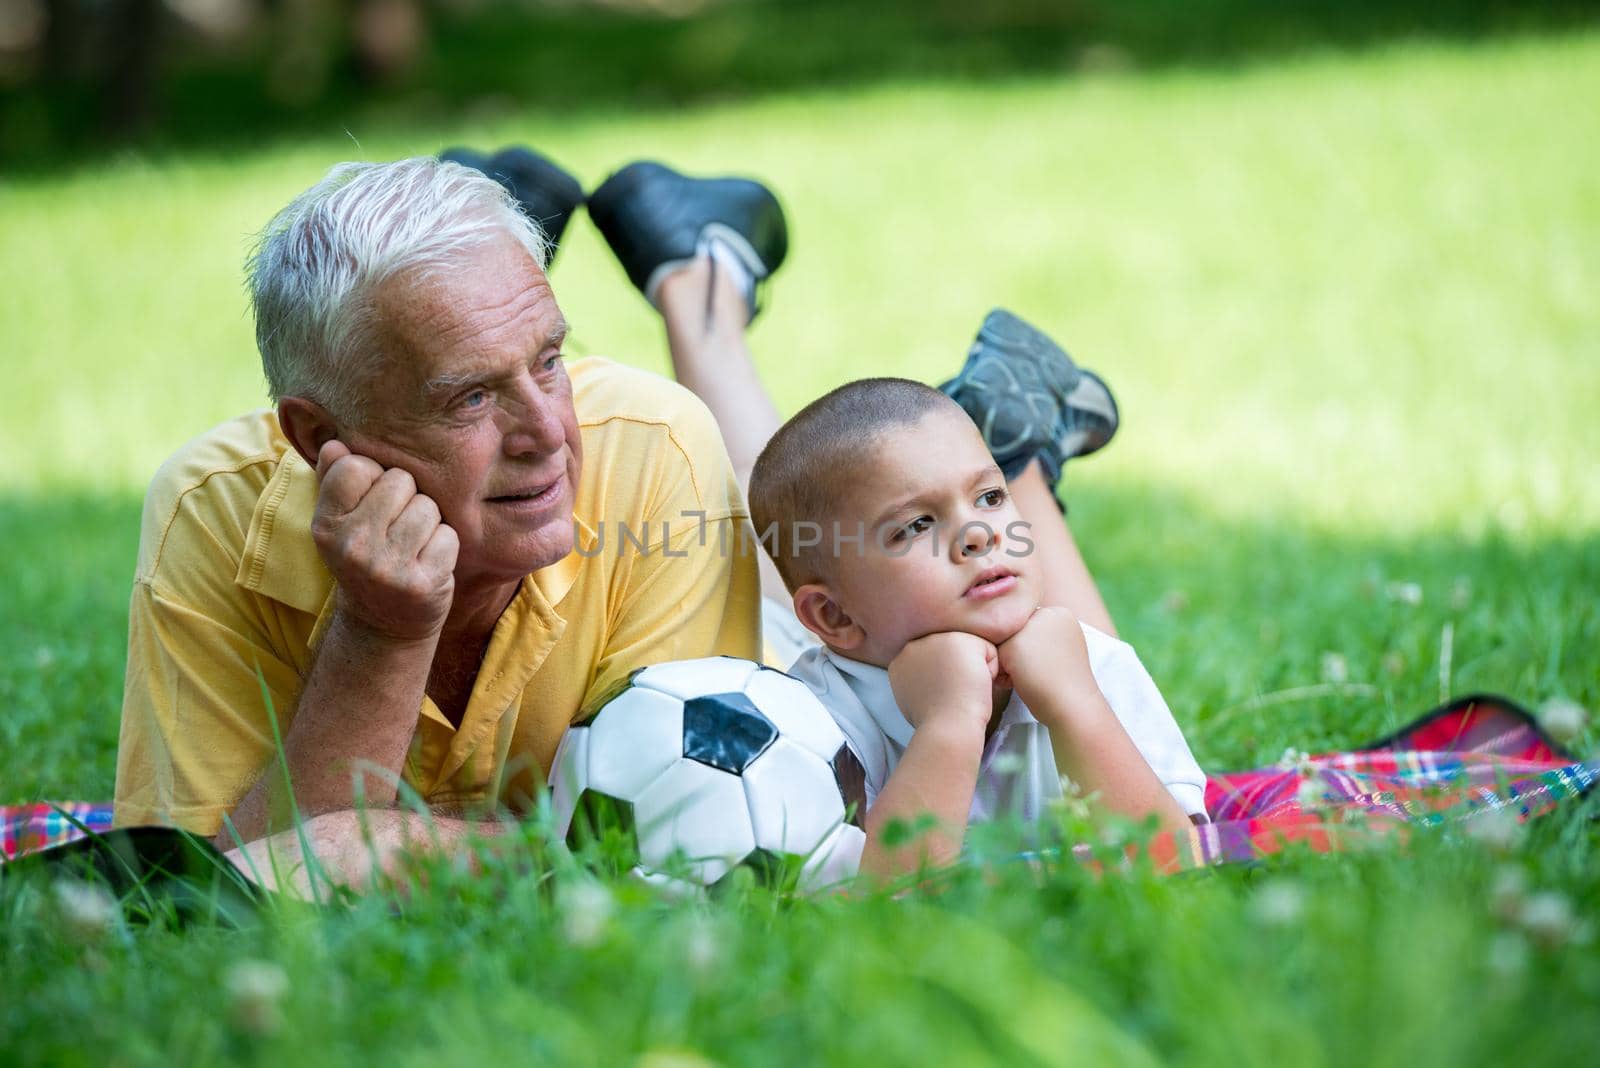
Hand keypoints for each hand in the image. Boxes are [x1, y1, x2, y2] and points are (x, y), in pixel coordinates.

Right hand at [310, 440, 458, 642]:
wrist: (383, 623)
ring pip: (427, 506)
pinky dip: (445, 545)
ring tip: (412, 546)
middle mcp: (352, 547)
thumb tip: (335, 444)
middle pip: (400, 480)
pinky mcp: (422, 584)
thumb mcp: (341, 524)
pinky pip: (449, 535)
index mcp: (326, 526)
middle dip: (406, 498)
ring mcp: (387, 568)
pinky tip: (428, 562)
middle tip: (396, 530)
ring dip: (428, 522)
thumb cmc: (367, 559)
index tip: (373, 503)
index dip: (374, 477)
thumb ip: (335, 480)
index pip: (355, 466)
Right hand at [888, 631, 998, 737]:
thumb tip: (931, 677)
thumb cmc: (934, 722)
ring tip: (963, 691)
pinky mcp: (960, 639)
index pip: (933, 660)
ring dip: (973, 670)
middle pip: (950, 652)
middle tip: (953, 695)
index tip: (942, 698)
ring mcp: (937, 639)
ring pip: (969, 650)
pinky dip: (990, 670)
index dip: (944, 680)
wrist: (946, 727)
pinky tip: (975, 685)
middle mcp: (915, 645)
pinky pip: (988, 650)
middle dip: (957, 671)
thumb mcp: (913, 699)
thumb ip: (918, 680)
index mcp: (900, 660)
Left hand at [996, 606, 1095, 711]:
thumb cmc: (1066, 685)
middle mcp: (1047, 613)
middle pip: (1016, 632)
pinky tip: (1022, 682)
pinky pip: (997, 655)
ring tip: (1031, 677)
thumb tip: (1018, 638)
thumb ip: (1043, 636)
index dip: (1033, 650)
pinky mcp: (1016, 643)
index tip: (1049, 667)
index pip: (1031, 627)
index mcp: (1061, 614)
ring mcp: (1031, 626)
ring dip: (1011, 662)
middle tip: (1039, 674)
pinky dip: (1005, 673)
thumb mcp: (1061, 650)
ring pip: (1005, 642)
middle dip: (1020, 654)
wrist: (1073, 706)